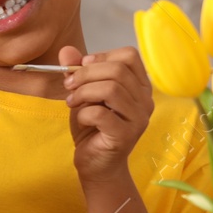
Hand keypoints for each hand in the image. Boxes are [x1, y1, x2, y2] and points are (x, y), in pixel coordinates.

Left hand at [62, 45, 152, 184]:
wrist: (96, 162)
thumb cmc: (92, 127)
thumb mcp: (82, 94)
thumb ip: (76, 72)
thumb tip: (66, 50)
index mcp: (138, 86)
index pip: (129, 56)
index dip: (101, 56)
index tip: (82, 67)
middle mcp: (145, 100)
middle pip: (117, 70)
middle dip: (85, 74)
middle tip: (69, 87)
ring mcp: (139, 118)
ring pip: (111, 89)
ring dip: (83, 93)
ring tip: (72, 103)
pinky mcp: (125, 135)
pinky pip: (101, 113)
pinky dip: (83, 113)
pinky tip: (81, 119)